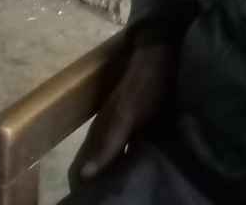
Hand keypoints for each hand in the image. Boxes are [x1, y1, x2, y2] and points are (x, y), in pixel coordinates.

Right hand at [67, 42, 176, 189]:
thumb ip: (108, 143)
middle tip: (116, 202)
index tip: (90, 204)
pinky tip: (151, 175)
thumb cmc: (144, 84)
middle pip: (99, 172)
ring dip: (123, 179)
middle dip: (103, 189)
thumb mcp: (127, 114)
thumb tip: (84, 177)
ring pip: (119, 165)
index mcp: (100, 133)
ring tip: (135, 194)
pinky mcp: (146, 130)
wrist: (164, 55)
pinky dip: (140, 167)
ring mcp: (128, 133)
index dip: (81, 191)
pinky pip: (138, 155)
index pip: (80, 172)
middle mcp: (110, 136)